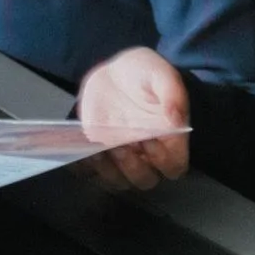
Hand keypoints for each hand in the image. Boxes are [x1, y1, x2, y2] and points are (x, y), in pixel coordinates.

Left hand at [77, 48, 192, 191]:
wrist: (116, 74)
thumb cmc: (143, 75)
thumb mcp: (158, 73)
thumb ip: (171, 92)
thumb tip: (175, 117)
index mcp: (169, 140)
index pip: (174, 167)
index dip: (163, 160)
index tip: (149, 139)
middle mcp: (147, 155)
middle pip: (145, 180)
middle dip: (132, 167)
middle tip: (120, 145)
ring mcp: (123, 157)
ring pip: (119, 181)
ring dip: (108, 171)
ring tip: (98, 150)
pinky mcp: (100, 154)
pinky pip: (91, 173)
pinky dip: (85, 168)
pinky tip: (80, 154)